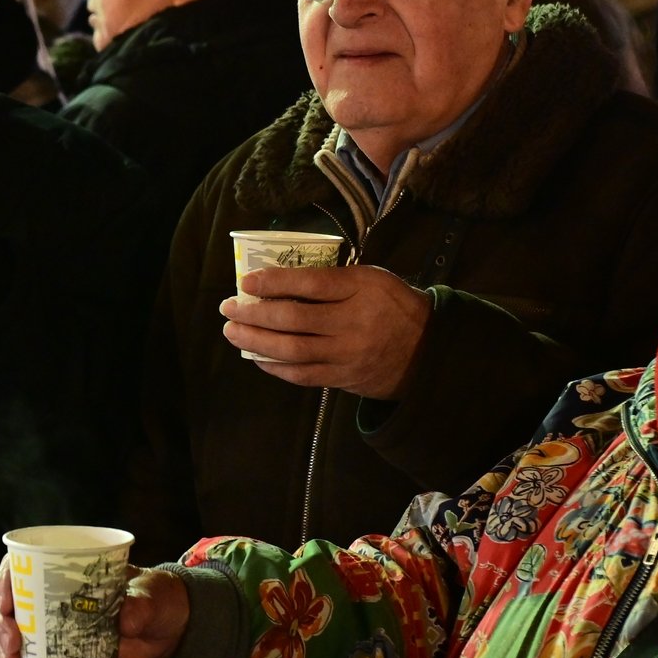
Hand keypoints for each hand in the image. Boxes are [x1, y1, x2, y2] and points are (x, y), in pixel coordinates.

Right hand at [0, 559, 188, 657]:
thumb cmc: (157, 597)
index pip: (25, 566)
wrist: (171, 629)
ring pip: (17, 632)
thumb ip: (140, 604)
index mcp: (69, 569)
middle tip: (12, 639)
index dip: (7, 579)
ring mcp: (57, 625)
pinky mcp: (64, 652)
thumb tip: (126, 618)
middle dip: (3, 621)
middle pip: (14, 603)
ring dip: (7, 647)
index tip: (6, 598)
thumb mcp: (151, 594)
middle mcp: (55, 595)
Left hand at [221, 265, 430, 398]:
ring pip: (293, 350)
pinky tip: (257, 356)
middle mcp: (353, 322)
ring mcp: (348, 354)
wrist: (429, 351)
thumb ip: (333, 280)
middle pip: (294, 318)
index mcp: (361, 289)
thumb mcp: (372, 279)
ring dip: (256, 341)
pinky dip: (275, 366)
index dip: (274, 282)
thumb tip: (280, 281)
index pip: (311, 283)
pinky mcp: (344, 379)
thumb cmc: (394, 305)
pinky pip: (303, 375)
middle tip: (228, 307)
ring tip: (233, 332)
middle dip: (254, 313)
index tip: (246, 281)